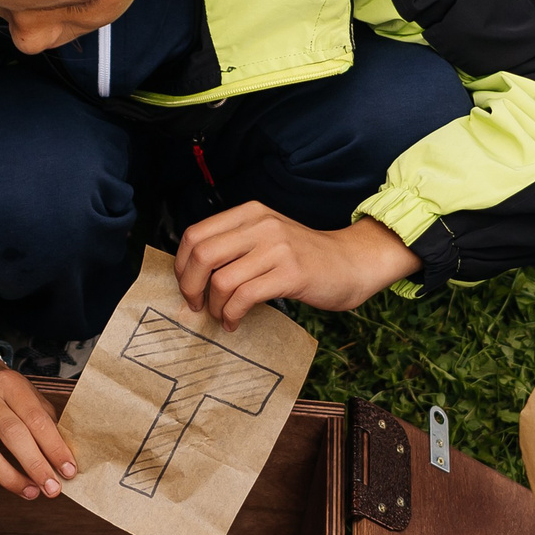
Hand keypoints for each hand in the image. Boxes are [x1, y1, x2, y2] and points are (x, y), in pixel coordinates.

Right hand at [0, 358, 76, 500]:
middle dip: (35, 465)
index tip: (68, 471)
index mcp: (10, 385)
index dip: (55, 448)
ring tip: (30, 492)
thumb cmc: (7, 395)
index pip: (36, 419)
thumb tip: (63, 462)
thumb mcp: (31, 398)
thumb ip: (46, 424)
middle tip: (52, 489)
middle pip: (11, 434)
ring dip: (8, 477)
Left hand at [174, 202, 420, 328]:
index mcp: (250, 213)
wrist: (352, 263)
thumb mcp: (266, 237)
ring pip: (221, 279)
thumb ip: (234, 245)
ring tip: (221, 316)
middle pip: (202, 254)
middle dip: (190, 287)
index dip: (181, 265)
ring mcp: (277, 248)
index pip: (195, 234)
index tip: (186, 286)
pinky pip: (245, 297)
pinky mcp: (291, 273)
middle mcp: (261, 225)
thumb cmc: (304, 257)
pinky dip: (232, 315)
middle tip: (195, 305)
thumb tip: (190, 272)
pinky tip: (235, 322)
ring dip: (214, 306)